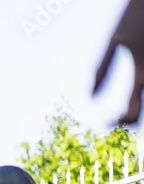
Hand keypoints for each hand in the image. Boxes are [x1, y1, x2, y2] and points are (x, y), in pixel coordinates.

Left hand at [95, 0, 143, 124]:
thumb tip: (90, 99)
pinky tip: (134, 91)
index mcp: (142, 74)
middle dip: (129, 121)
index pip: (131, 114)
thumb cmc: (134, 16)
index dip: (116, 123)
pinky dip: (142, 94)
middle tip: (115, 119)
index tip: (104, 122)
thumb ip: (102, 70)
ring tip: (122, 109)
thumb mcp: (114, 40)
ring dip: (137, 109)